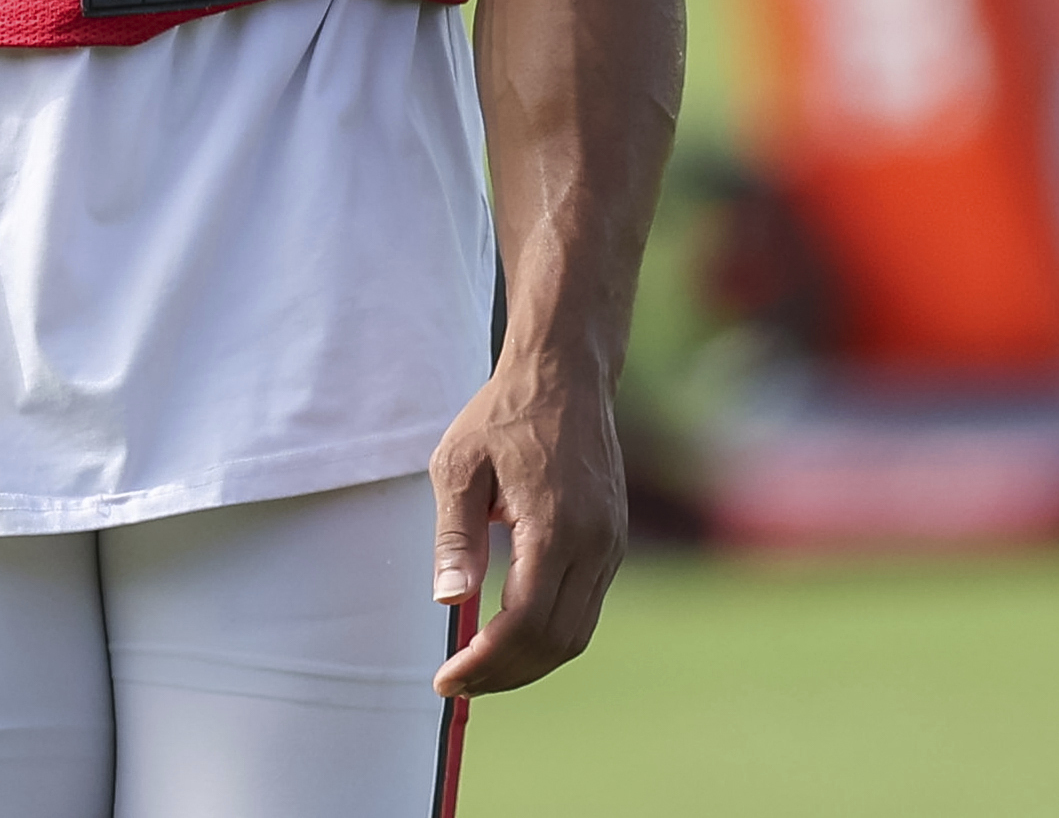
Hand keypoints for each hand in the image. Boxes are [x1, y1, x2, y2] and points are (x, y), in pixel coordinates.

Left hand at [425, 364, 628, 696]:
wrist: (565, 375)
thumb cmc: (503, 415)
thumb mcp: (459, 465)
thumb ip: (456, 536)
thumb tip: (449, 602)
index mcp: (556, 526)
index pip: (525, 622)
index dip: (485, 662)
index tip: (445, 678)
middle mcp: (594, 544)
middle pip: (556, 642)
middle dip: (504, 674)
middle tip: (456, 683)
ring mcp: (611, 545)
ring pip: (577, 634)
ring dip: (528, 663)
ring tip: (479, 670)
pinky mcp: (613, 543)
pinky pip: (585, 609)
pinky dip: (548, 636)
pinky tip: (509, 635)